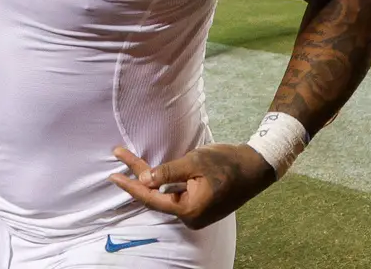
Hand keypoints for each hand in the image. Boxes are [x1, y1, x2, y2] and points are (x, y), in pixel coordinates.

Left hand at [109, 143, 274, 229]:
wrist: (256, 167)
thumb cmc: (227, 163)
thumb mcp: (194, 162)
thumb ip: (168, 172)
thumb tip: (143, 180)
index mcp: (189, 210)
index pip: (152, 199)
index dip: (131, 185)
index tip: (114, 175)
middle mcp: (191, 217)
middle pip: (155, 197)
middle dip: (137, 176)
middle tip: (119, 154)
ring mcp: (196, 213)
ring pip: (164, 195)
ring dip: (148, 178)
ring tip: (129, 159)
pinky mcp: (199, 206)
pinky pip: (175, 195)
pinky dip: (162, 182)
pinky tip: (151, 172)